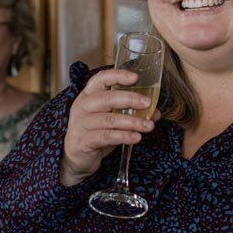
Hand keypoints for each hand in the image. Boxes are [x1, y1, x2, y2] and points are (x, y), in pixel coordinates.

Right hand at [60, 69, 157, 187]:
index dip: (117, 76)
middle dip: (130, 99)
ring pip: (109, 119)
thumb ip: (131, 112)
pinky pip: (106, 136)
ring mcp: (81, 124)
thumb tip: (155, 112)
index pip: (101, 79)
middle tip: (147, 104)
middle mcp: (83, 106)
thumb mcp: (111, 118)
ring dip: (132, 122)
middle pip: (107, 98)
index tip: (135, 77)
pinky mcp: (83, 141)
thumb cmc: (95, 132)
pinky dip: (123, 136)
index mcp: (88, 95)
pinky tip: (136, 137)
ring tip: (148, 125)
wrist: (77, 157)